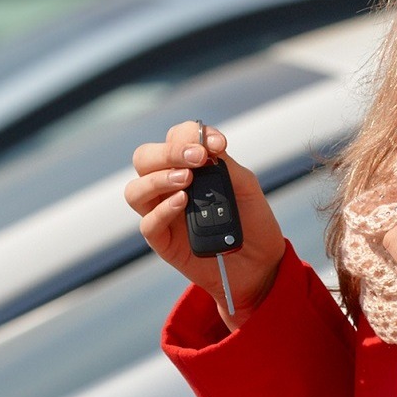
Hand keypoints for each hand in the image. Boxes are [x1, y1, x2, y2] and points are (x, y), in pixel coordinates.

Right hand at [126, 120, 286, 324]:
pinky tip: (183, 202)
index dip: (190, 134)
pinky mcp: (162, 241)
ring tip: (186, 179)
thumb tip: (206, 146)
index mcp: (187, 165)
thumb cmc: (251, 220)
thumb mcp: (245, 186)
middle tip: (197, 158)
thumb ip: (225, 165)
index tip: (217, 144)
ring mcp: (162, 213)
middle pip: (144, 158)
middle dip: (168, 152)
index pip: (174, 138)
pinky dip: (163, 210)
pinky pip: (148, 223)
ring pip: (135, 190)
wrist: (260, 262)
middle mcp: (168, 185)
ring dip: (158, 178)